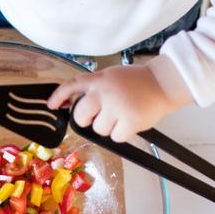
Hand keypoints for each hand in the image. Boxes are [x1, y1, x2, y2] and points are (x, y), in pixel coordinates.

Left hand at [48, 64, 183, 141]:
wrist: (163, 84)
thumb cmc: (137, 82)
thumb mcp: (112, 76)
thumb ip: (95, 88)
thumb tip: (76, 106)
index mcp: (99, 79)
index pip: (72, 85)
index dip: (59, 96)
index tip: (51, 105)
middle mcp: (104, 92)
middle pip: (81, 116)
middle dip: (87, 120)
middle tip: (101, 116)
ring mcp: (117, 107)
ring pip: (99, 129)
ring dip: (108, 127)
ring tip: (122, 115)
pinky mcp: (129, 121)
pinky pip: (115, 137)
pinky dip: (122, 134)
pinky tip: (130, 122)